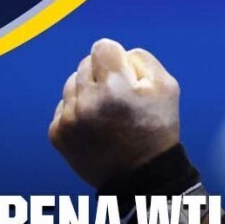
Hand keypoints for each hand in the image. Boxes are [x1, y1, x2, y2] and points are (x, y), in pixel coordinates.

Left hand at [49, 38, 180, 188]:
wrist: (141, 177)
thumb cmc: (157, 129)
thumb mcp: (167, 87)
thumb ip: (142, 59)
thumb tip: (119, 53)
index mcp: (114, 88)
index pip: (102, 47)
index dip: (117, 57)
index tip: (126, 74)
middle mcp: (86, 102)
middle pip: (85, 63)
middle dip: (103, 74)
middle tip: (120, 98)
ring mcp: (68, 120)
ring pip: (71, 83)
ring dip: (88, 91)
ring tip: (107, 112)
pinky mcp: (57, 135)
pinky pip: (63, 107)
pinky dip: (78, 111)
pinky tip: (95, 126)